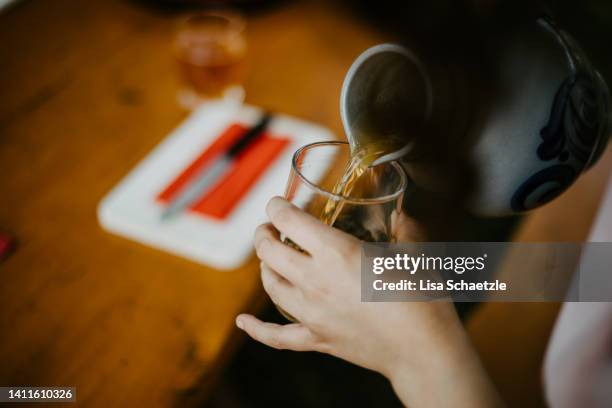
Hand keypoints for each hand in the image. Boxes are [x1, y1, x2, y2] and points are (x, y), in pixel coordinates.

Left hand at [236, 197, 501, 406]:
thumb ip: (403, 225)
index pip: (289, 220)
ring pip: (270, 285)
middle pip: (270, 251)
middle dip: (265, 233)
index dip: (277, 206)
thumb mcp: (415, 251)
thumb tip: (400, 209)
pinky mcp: (316, 339)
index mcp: (336, 252)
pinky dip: (256, 329)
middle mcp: (315, 280)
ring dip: (265, 266)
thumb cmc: (423, 298)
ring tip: (270, 258)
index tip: (278, 203)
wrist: (424, 351)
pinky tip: (242, 322)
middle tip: (271, 228)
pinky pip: (276, 337)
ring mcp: (311, 313)